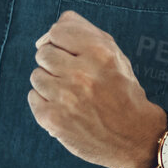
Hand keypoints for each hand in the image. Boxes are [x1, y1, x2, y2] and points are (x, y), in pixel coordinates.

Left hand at [28, 10, 167, 167]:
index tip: (70, 53)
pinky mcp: (53, 119)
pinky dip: (45, 101)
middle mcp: (82, 74)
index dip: (61, 41)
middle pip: (43, 53)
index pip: (57, 31)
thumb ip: (83, 33)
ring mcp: (66, 98)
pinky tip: (63, 106)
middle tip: (72, 75)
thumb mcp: (114, 54)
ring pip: (37, 75)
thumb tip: (46, 35)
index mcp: (100, 53)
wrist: (134, 135)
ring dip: (50, 83)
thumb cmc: (121, 90)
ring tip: (70, 93)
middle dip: (55, 62)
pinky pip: (33, 97)